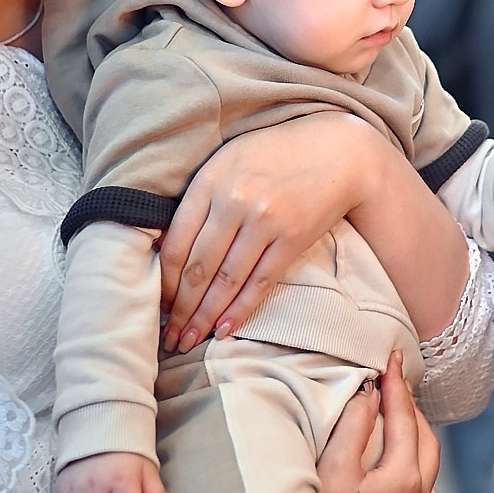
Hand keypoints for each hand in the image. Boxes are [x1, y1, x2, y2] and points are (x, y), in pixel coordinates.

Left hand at [159, 113, 373, 351]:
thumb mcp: (227, 162)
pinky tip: (223, 330)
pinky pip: (259, 283)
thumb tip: (165, 246)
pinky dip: (239, 310)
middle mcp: (234, 202)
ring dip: (204, 317)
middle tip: (168, 337)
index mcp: (209, 181)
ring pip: (225, 281)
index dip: (163, 282)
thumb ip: (199, 198)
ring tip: (188, 341)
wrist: (336, 150)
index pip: (175, 244)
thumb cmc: (274, 155)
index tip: (157, 304)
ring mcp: (264, 221)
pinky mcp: (291, 239)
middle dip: (180, 309)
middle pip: (197, 268)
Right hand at [317, 352, 438, 492]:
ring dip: (414, 451)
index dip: (398, 387)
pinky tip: (392, 482)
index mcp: (403, 481)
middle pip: (427, 446)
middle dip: (413, 414)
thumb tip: (371, 393)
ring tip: (395, 429)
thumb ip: (354, 426)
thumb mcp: (328, 470)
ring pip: (427, 480)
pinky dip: (411, 486)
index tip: (394, 359)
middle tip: (395, 390)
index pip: (405, 420)